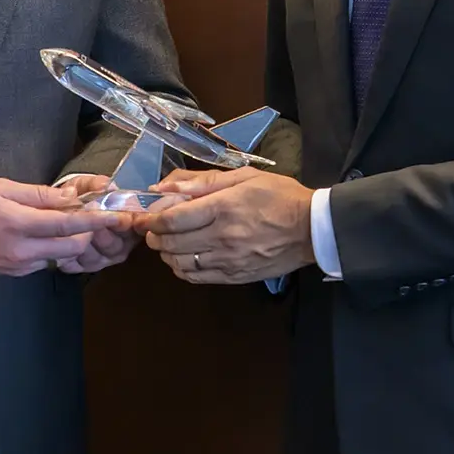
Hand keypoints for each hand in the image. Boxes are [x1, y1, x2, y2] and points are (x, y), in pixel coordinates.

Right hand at [0, 179, 132, 277]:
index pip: (67, 223)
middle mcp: (21, 249)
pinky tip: (41, 235)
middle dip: (87, 232)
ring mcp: (19, 266)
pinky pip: (44, 262)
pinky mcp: (14, 274)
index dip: (95, 219)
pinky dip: (52, 248)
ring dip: (71, 241)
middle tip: (89, 215)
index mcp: (17, 223)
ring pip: (61, 256)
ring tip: (65, 223)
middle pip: (72, 245)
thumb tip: (68, 196)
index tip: (115, 213)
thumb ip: (36, 193)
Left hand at [137, 168, 313, 284]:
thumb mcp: (243, 177)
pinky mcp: (235, 276)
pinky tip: (182, 258)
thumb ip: (202, 181)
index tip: (141, 216)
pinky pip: (196, 277)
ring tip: (167, 241)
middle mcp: (222, 237)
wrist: (312, 229)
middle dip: (153, 235)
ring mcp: (228, 260)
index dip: (150, 219)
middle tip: (151, 228)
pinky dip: (181, 268)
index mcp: (223, 208)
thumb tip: (165, 187)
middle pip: (170, 242)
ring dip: (165, 253)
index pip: (172, 219)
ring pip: (179, 262)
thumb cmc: (279, 196)